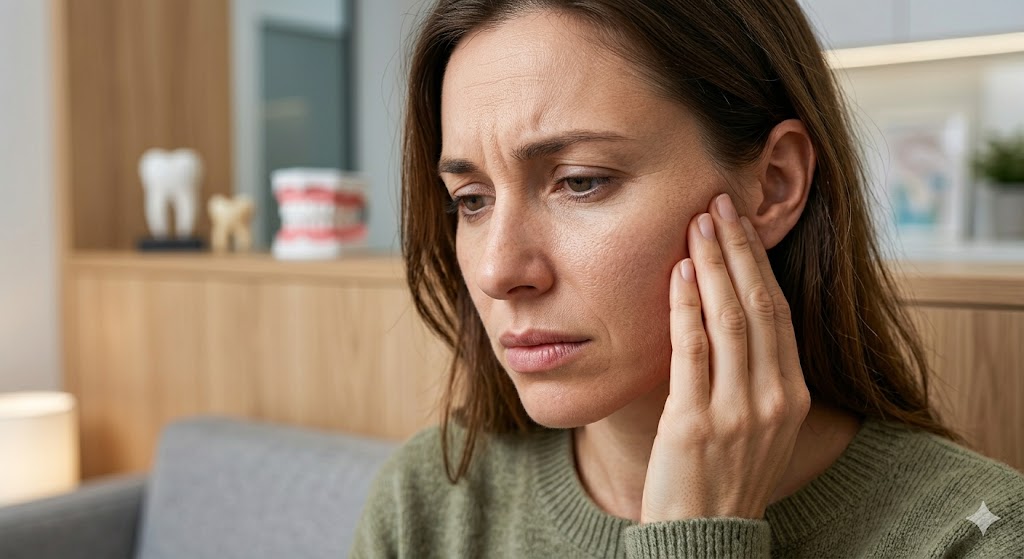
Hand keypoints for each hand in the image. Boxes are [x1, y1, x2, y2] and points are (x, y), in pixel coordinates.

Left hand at [640, 193, 810, 522]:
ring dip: (713, 265)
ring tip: (699, 222)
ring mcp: (737, 412)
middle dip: (738, 249)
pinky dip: (685, 307)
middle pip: (758, 305)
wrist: (704, 537)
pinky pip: (692, 352)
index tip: (742, 223)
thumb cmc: (724, 475)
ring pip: (729, 320)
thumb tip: (731, 310)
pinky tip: (678, 272)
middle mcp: (772, 399)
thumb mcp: (758, 423)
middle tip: (719, 202)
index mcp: (792, 395)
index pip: (778, 312)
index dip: (758, 263)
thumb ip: (755, 373)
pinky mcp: (694, 423)